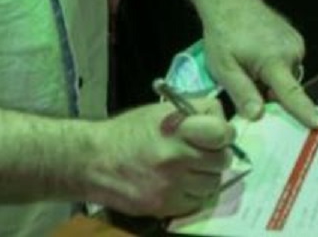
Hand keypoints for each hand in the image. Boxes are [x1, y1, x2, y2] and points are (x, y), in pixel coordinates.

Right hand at [84, 102, 232, 218]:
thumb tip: (224, 125)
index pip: (222, 133)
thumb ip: (196, 113)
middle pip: (222, 160)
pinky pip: (196, 202)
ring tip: (189, 168)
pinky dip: (192, 194)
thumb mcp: (163, 110)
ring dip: (206, 176)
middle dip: (216, 155)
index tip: (217, 135)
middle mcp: (176, 158)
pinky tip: (178, 183)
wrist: (94, 161)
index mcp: (178, 129)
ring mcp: (171, 185)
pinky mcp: (164, 206)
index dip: (224, 134)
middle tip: (203, 152)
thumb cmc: (130, 131)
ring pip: (212, 184)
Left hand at [199, 0, 317, 126]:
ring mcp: (295, 42)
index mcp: (274, 61)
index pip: (292, 94)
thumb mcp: (224, 68)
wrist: (230, 0)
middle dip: (271, 92)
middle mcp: (291, 51)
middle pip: (287, 87)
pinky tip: (257, 55)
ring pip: (287, 75)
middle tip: (246, 81)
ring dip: (272, 78)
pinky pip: (288, 61)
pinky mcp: (294, 36)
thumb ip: (242, 93)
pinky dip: (275, 66)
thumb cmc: (223, 34)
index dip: (305, 112)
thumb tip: (258, 117)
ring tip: (249, 63)